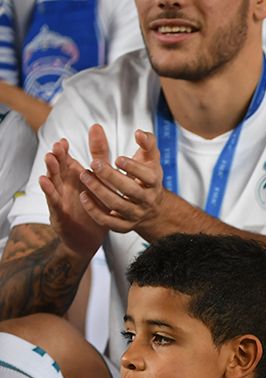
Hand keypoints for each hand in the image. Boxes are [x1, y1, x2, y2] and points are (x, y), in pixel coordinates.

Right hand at [38, 138, 106, 255]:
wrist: (90, 237)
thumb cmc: (93, 206)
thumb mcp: (99, 182)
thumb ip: (100, 157)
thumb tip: (99, 129)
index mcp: (75, 179)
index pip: (67, 162)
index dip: (64, 152)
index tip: (64, 141)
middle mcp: (65, 187)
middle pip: (58, 169)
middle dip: (57, 157)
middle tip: (57, 146)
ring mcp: (61, 199)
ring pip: (53, 183)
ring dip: (50, 170)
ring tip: (49, 158)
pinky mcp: (60, 214)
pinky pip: (54, 201)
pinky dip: (49, 192)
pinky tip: (44, 181)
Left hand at [77, 125, 168, 235]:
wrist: (153, 209)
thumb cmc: (148, 177)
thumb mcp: (151, 159)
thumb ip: (147, 142)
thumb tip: (139, 133)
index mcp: (154, 183)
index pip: (147, 177)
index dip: (133, 168)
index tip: (117, 158)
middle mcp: (147, 200)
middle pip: (130, 191)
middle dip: (111, 177)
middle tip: (94, 164)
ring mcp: (136, 214)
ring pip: (117, 205)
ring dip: (99, 191)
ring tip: (84, 176)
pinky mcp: (124, 226)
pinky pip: (109, 222)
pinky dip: (95, 211)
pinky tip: (83, 196)